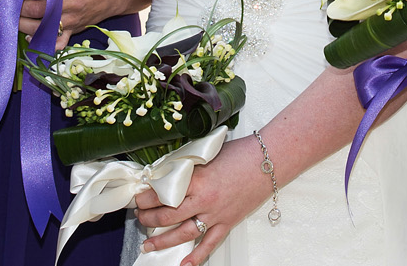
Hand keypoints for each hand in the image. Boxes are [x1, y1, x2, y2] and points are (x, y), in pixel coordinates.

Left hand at [19, 0, 111, 48]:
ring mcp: (72, 19)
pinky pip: (56, 42)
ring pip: (41, 27)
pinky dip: (41, 42)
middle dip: (18, 7)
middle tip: (11, 3)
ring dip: (23, 24)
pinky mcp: (74, 31)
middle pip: (35, 9)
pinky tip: (31, 36)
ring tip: (16, 17)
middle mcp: (69, 2)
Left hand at [132, 137, 271, 265]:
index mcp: (197, 179)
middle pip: (168, 215)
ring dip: (163, 240)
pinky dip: (196, 257)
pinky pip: (209, 244)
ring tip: (148, 244)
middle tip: (139, 216)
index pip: (163, 192)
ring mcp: (216, 214)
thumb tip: (168, 170)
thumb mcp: (208, 154)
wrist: (269, 160)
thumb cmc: (241, 152)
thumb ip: (189, 164)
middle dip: (149, 217)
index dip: (146, 196)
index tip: (137, 197)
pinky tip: (184, 265)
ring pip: (184, 233)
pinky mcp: (228, 223)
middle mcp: (204, 200)